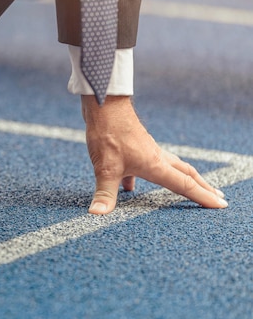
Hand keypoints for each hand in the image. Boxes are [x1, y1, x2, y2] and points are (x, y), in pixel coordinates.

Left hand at [81, 95, 227, 214]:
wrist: (103, 105)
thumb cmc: (108, 134)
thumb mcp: (105, 168)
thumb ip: (104, 193)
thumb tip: (98, 213)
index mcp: (156, 165)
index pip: (185, 185)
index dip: (203, 197)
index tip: (221, 205)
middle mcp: (156, 157)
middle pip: (186, 173)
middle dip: (202, 186)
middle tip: (218, 196)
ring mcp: (146, 149)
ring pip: (169, 166)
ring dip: (180, 178)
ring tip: (187, 189)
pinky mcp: (134, 144)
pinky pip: (146, 163)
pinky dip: (144, 176)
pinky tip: (129, 186)